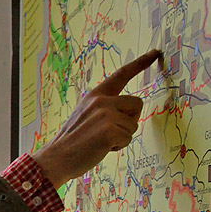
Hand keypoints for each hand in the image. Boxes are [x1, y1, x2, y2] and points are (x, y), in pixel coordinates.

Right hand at [33, 49, 162, 187]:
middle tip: (111, 132)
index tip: (155, 53)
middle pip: (136, 104)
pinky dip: (118, 147)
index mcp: (95, 96)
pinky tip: (101, 148)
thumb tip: (127, 114)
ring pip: (133, 125)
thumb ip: (104, 109)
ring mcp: (106, 115)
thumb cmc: (71, 142)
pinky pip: (128, 138)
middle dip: (130, 119)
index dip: (140, 63)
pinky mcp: (110, 131)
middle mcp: (101, 101)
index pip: (121, 75)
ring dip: (122, 137)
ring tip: (100, 142)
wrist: (55, 158)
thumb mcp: (84, 115)